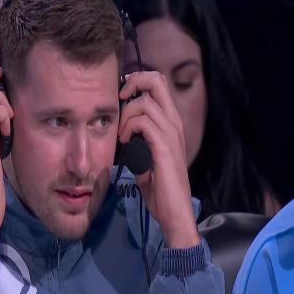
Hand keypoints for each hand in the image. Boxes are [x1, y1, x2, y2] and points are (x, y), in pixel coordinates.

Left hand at [119, 71, 200, 247]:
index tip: (122, 96)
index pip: (159, 84)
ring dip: (126, 115)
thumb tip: (123, 129)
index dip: (138, 81)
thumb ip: (139, 139)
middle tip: (120, 99)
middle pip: (157, 81)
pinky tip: (125, 142)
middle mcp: (174, 123)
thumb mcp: (146, 156)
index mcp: (171, 123)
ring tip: (122, 135)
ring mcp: (171, 134)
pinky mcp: (165, 148)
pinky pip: (144, 123)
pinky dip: (129, 128)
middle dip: (133, 82)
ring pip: (145, 103)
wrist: (174, 212)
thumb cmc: (160, 187)